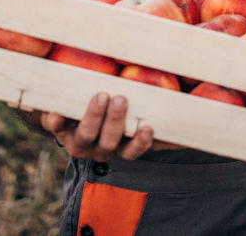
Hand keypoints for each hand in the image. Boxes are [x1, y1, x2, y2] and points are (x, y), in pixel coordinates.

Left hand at [40, 92, 154, 161]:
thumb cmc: (115, 115)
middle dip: (114, 121)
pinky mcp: (58, 128)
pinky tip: (54, 110)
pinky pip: (54, 127)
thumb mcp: (136, 120)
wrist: (72, 115)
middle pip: (107, 142)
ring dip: (93, 117)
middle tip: (120, 99)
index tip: (148, 126)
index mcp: (119, 148)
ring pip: (84, 136)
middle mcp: (98, 148)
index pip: (133, 151)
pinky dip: (54, 120)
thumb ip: (158, 121)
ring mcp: (77, 140)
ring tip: (100, 95)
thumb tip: (192, 121)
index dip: (140, 142)